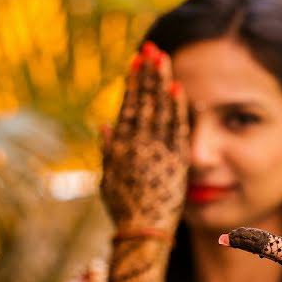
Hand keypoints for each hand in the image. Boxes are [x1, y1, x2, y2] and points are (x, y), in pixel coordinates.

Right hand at [100, 42, 189, 233]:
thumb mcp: (108, 182)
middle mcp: (137, 147)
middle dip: (147, 74)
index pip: (128, 108)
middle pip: (144, 103)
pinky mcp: (175, 162)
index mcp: (121, 148)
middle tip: (151, 48)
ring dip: (161, 83)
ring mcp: (157, 153)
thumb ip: (107, 153)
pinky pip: (176, 130)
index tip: (136, 62)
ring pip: (159, 111)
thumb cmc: (124, 211)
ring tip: (164, 58)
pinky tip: (178, 88)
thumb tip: (103, 125)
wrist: (142, 234)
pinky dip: (177, 109)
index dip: (132, 83)